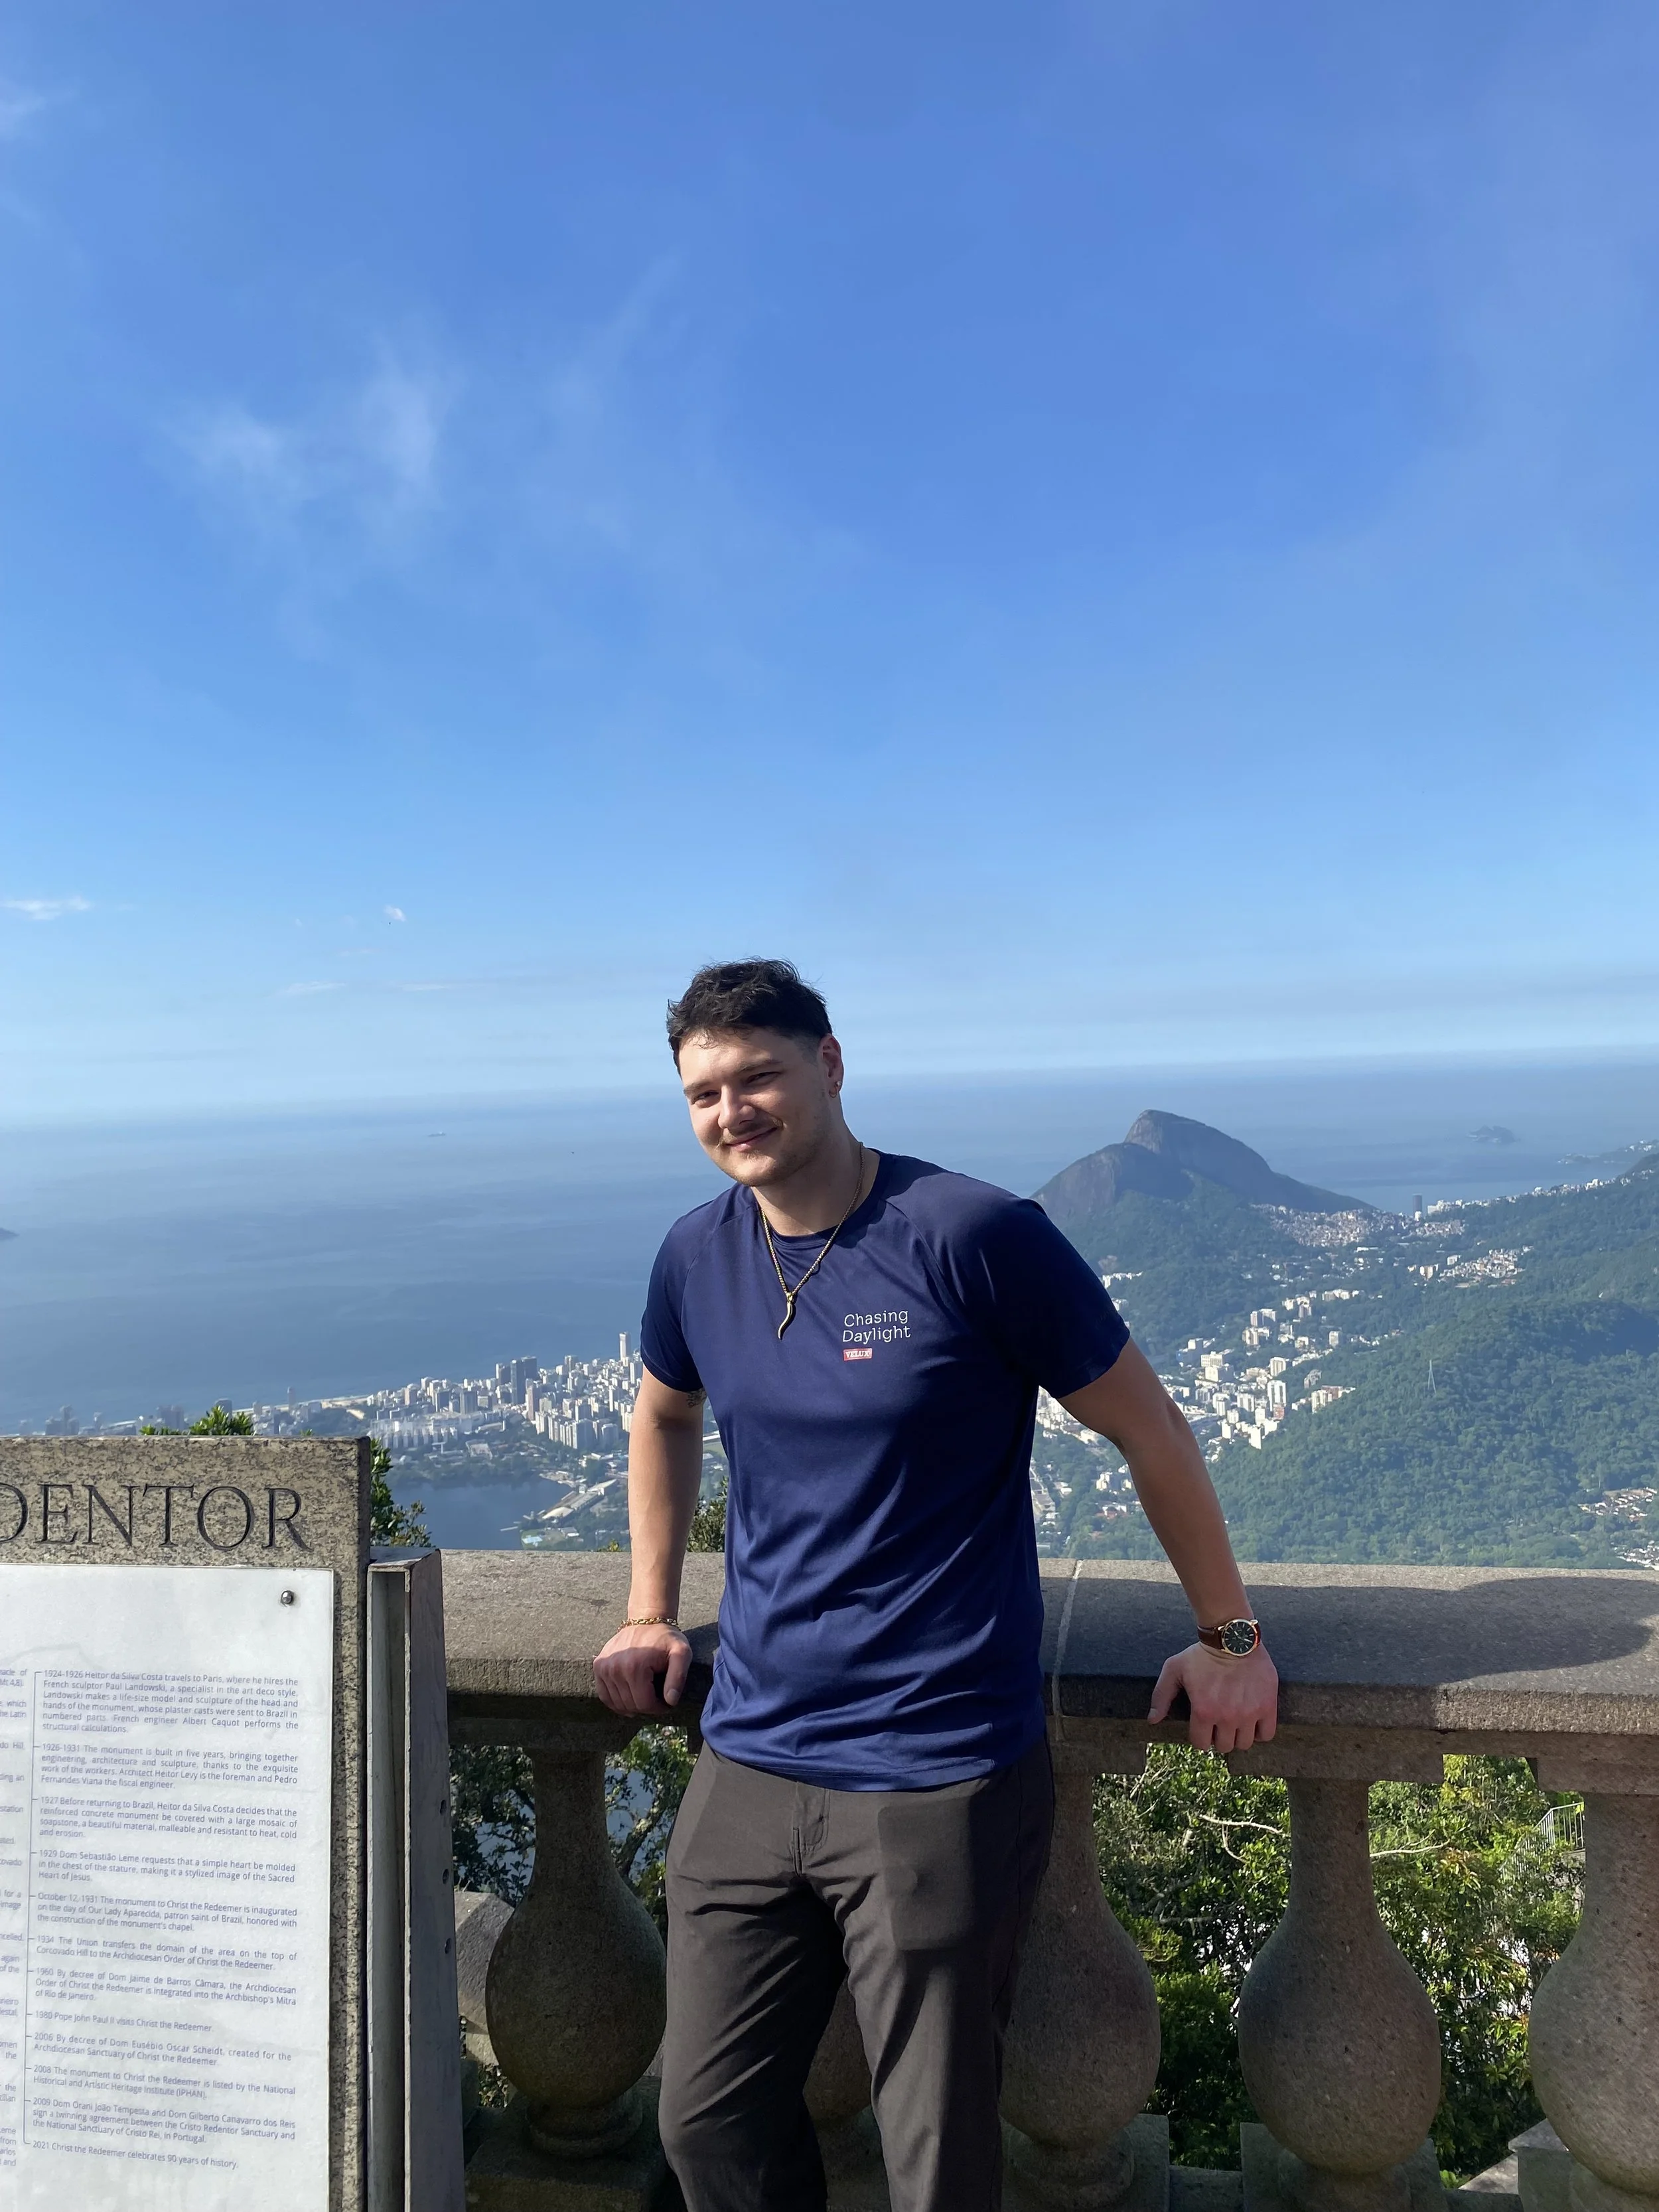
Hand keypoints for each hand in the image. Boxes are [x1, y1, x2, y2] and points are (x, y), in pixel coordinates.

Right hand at [593, 1623, 691, 1716]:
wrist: (646, 1619)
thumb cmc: (665, 1638)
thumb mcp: (681, 1653)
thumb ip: (678, 1677)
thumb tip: (671, 1701)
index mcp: (635, 1667)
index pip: (644, 1704)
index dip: (659, 1708)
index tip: (667, 1702)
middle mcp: (615, 1668)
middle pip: (631, 1705)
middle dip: (647, 1707)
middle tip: (657, 1699)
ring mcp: (604, 1667)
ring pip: (617, 1703)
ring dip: (633, 1705)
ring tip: (645, 1696)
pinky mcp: (598, 1665)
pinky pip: (604, 1695)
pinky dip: (616, 1702)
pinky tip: (628, 1699)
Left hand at [1149, 1641, 1278, 1752]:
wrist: (1232, 1637)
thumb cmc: (1201, 1654)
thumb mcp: (1174, 1669)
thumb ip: (1161, 1696)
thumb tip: (1152, 1721)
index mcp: (1204, 1711)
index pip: (1201, 1743)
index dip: (1200, 1736)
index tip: (1203, 1725)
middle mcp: (1227, 1716)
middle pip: (1224, 1746)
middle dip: (1219, 1737)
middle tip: (1219, 1722)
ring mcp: (1249, 1713)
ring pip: (1244, 1744)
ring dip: (1238, 1736)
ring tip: (1235, 1721)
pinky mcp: (1267, 1705)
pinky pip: (1266, 1734)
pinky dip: (1260, 1732)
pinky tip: (1253, 1721)